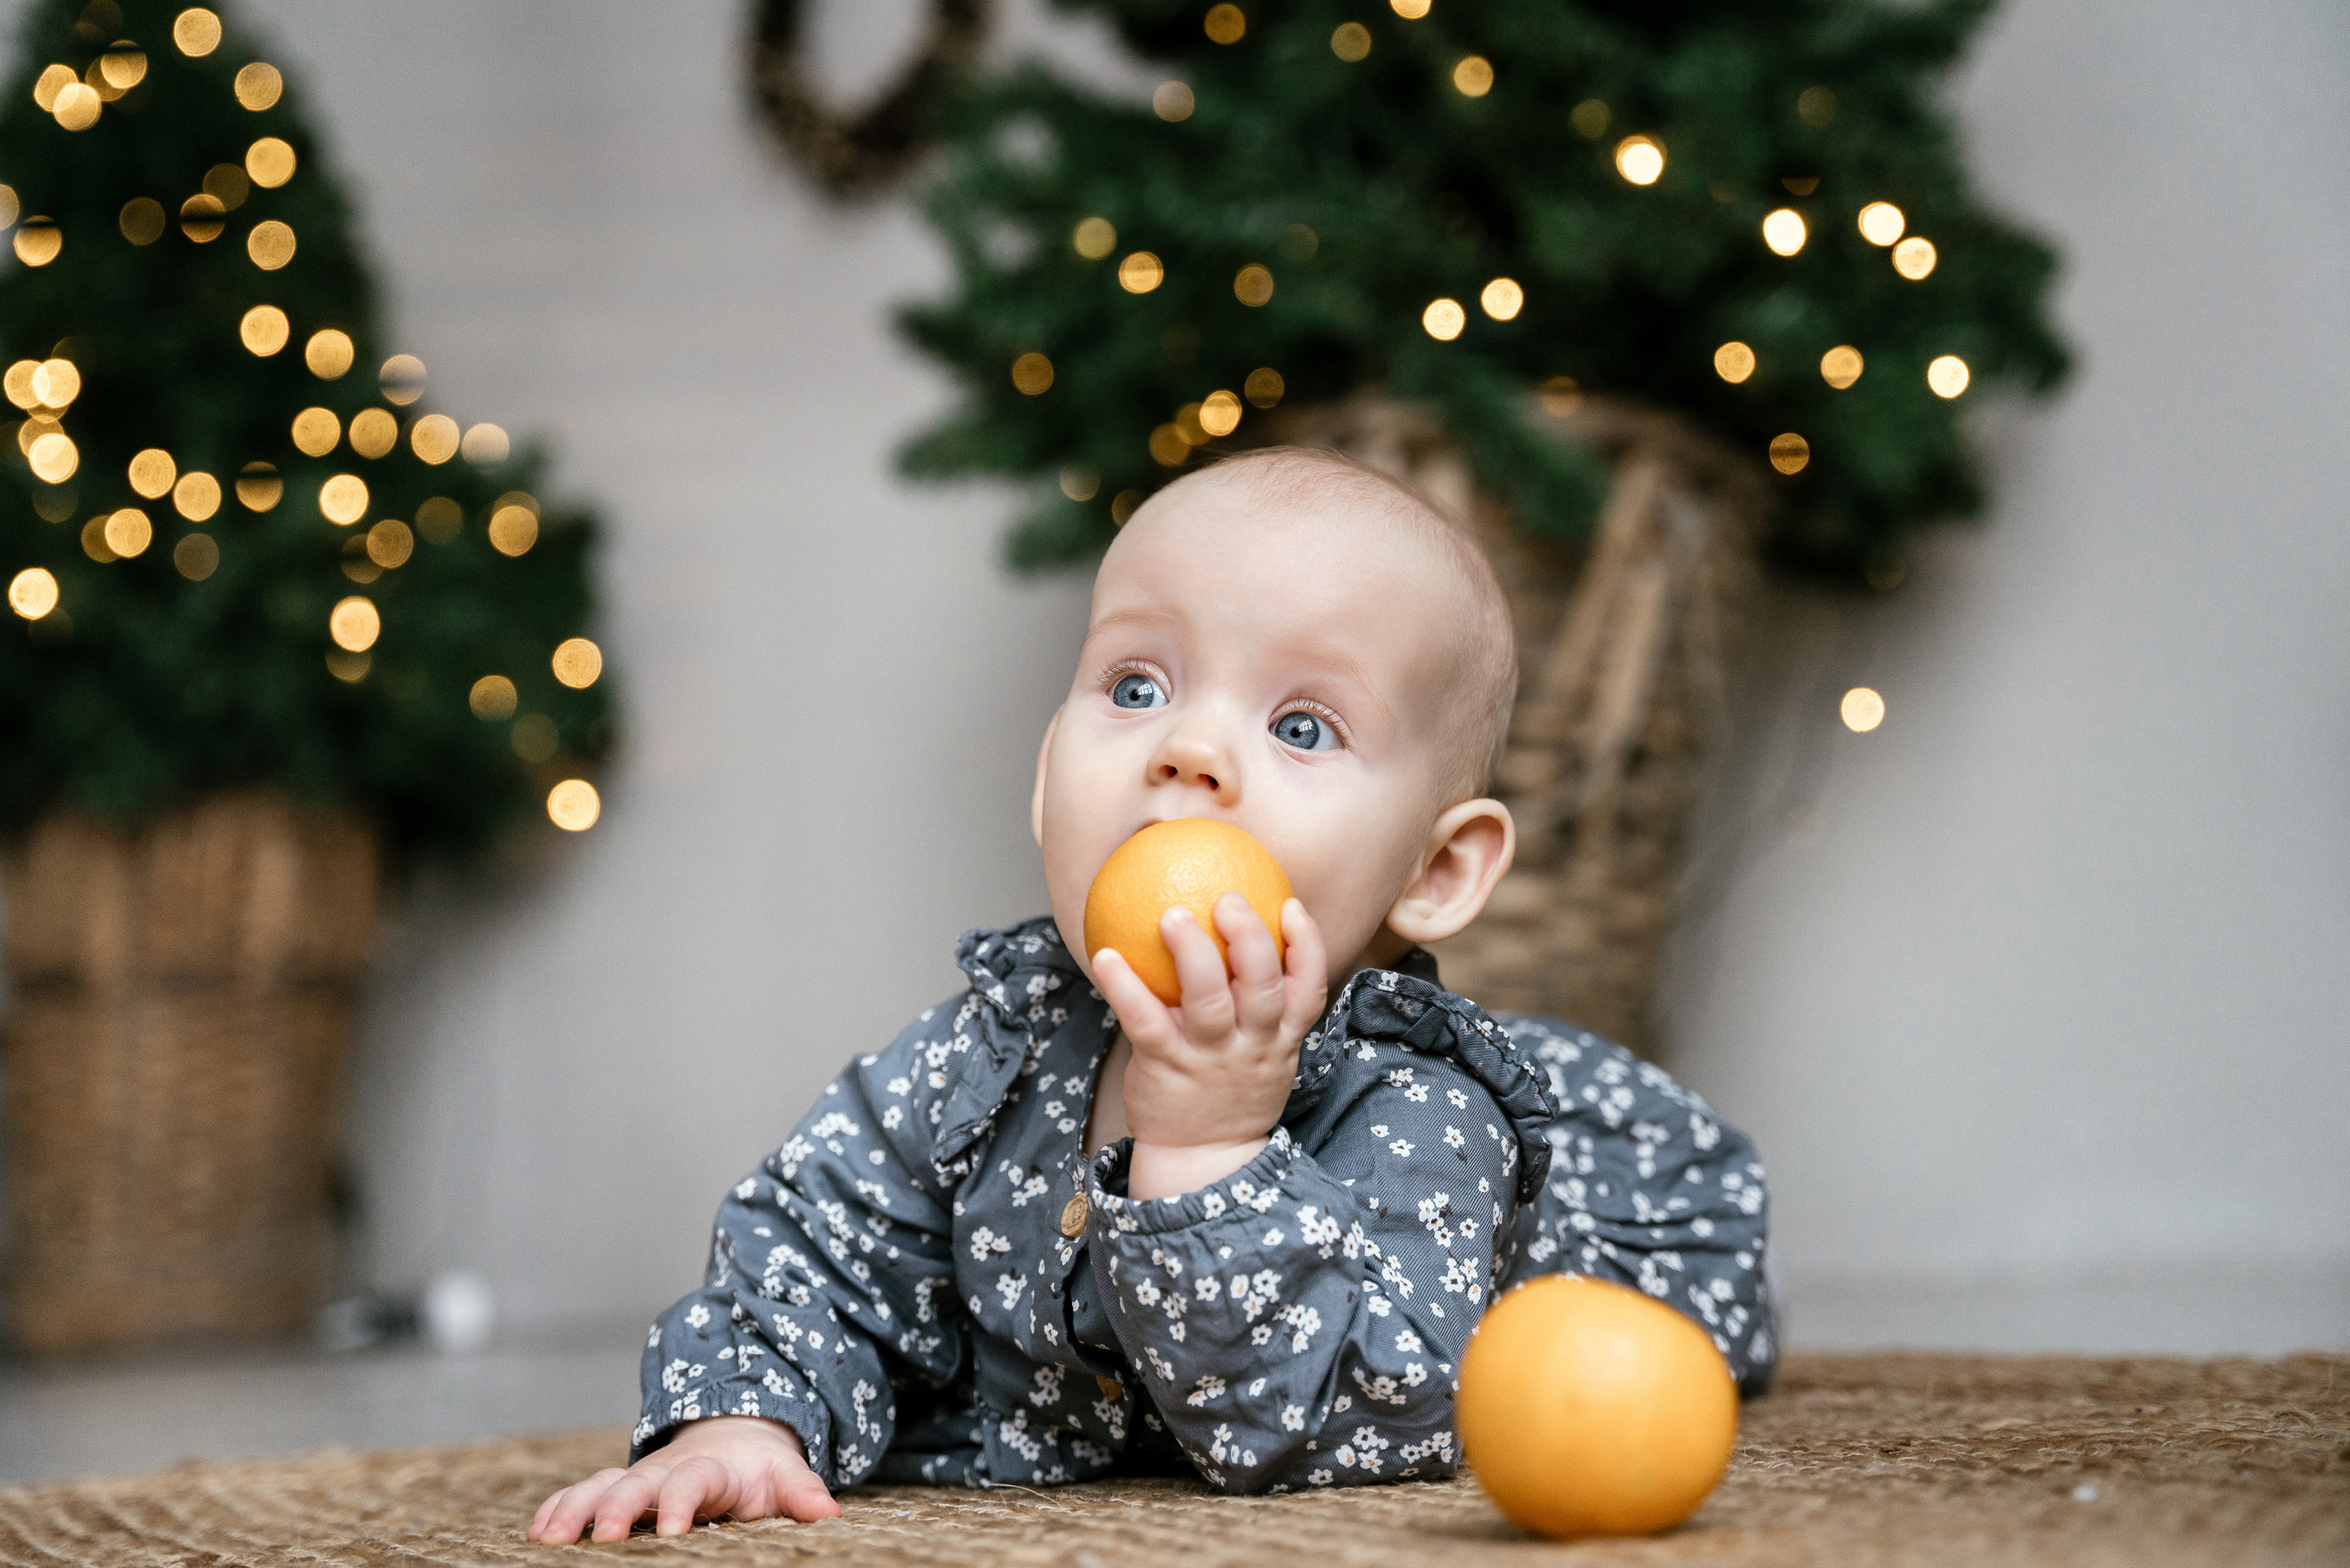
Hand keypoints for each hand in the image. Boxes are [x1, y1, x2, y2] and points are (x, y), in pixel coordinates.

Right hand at [527, 1415, 838, 1542]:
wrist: (736, 1435)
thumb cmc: (759, 1470)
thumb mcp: (784, 1477)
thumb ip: (802, 1492)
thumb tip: (828, 1511)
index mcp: (712, 1469)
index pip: (695, 1481)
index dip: (682, 1501)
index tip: (673, 1527)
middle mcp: (667, 1471)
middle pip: (638, 1484)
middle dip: (618, 1507)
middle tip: (603, 1535)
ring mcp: (639, 1479)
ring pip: (601, 1487)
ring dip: (575, 1510)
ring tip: (549, 1538)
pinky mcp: (618, 1488)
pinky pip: (583, 1494)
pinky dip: (559, 1508)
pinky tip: (537, 1531)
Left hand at [1093, 894, 1327, 1198]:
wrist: (1201, 1160)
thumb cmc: (1228, 1093)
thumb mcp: (1263, 1056)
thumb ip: (1258, 1007)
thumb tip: (1237, 936)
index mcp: (1279, 1039)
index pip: (1308, 989)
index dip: (1306, 945)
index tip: (1290, 904)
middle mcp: (1252, 1047)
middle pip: (1264, 986)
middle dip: (1251, 937)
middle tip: (1229, 898)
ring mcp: (1209, 1059)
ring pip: (1210, 1002)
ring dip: (1193, 953)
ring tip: (1172, 914)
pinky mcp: (1166, 1068)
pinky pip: (1145, 1022)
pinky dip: (1125, 987)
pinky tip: (1105, 955)